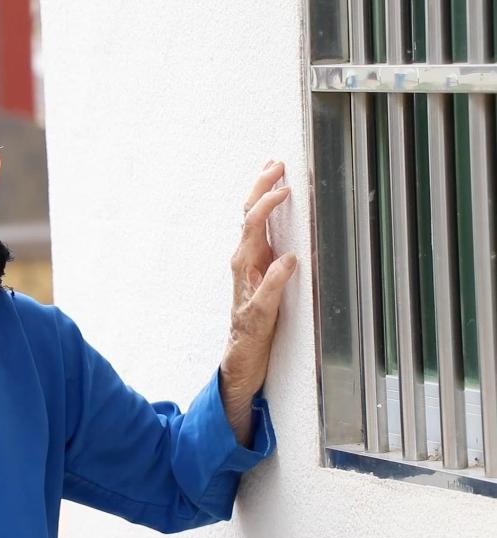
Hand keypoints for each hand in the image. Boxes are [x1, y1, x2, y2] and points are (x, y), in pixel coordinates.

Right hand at [220, 160, 297, 444]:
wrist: (240, 369)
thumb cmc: (258, 327)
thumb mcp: (270, 288)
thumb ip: (277, 261)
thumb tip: (300, 236)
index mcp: (249, 264)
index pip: (251, 218)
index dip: (260, 190)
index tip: (276, 164)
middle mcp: (243, 274)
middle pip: (246, 224)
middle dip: (259, 192)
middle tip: (275, 167)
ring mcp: (245, 295)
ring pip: (246, 250)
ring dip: (261, 220)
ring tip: (279, 196)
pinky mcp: (253, 321)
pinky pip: (263, 296)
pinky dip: (275, 277)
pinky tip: (288, 261)